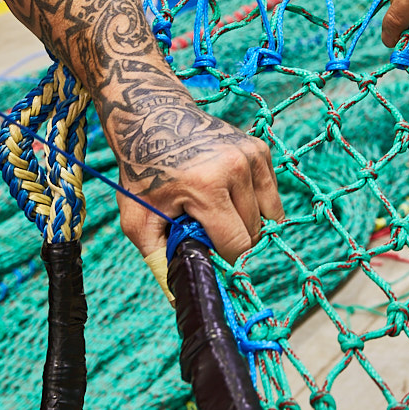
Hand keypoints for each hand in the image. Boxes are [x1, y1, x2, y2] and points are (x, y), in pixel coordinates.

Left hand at [0, 0, 285, 270]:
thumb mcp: (137, 217)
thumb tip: (180, 297)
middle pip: (254, 232)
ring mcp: (251, 155)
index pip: (238, 244)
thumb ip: (158, 258)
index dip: (222, 255)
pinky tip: (228, 191)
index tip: (204, 247)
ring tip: (213, 205)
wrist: (152, 113)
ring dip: (243, 220)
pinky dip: (254, 202)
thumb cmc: (142, 168)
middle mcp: (235, 168)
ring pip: (267, 217)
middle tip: (201, 221)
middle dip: (231, 237)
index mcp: (205, 186)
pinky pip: (271, 195)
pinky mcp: (260, 149)